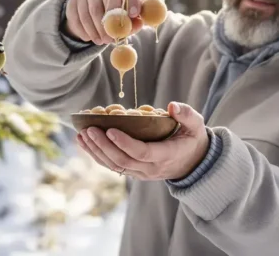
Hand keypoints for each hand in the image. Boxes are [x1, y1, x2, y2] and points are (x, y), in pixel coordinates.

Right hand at [65, 0, 143, 44]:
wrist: (95, 3)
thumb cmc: (120, 8)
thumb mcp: (130, 11)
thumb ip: (135, 19)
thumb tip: (138, 24)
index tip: (134, 15)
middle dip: (112, 18)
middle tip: (114, 36)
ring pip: (92, 9)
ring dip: (98, 29)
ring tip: (103, 41)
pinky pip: (78, 17)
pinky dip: (85, 30)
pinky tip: (91, 38)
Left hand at [77, 102, 209, 180]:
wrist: (193, 163)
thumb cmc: (192, 139)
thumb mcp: (196, 126)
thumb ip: (187, 115)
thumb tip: (172, 106)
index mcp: (166, 156)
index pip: (142, 153)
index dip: (125, 143)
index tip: (110, 130)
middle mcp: (151, 168)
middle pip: (123, 161)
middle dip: (103, 145)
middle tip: (89, 129)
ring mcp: (141, 173)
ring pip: (114, 166)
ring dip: (96, 151)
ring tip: (82, 135)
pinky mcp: (133, 172)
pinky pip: (112, 166)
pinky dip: (97, 155)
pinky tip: (84, 142)